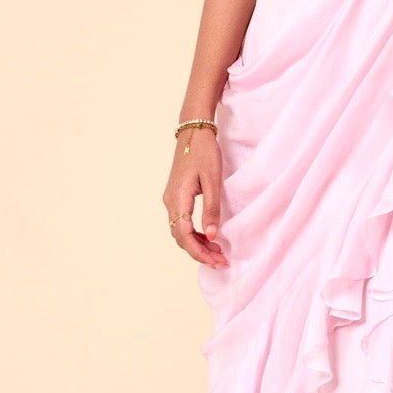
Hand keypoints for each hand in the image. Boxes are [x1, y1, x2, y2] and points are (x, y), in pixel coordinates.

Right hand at [163, 128, 224, 265]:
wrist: (193, 131)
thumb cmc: (205, 152)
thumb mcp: (213, 180)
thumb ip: (212, 209)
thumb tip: (213, 236)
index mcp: (178, 198)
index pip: (184, 235)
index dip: (199, 252)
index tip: (216, 261)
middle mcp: (170, 201)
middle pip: (180, 237)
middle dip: (200, 252)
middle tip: (221, 261)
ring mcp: (171, 199)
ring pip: (181, 231)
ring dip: (198, 244)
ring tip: (218, 252)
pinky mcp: (177, 196)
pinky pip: (182, 222)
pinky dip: (195, 233)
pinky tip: (210, 236)